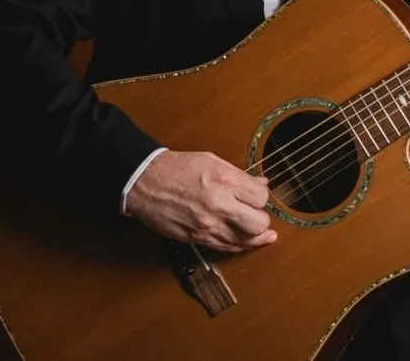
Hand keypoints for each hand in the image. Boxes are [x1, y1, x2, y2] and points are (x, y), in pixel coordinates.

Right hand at [126, 150, 277, 252]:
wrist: (146, 182)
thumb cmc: (177, 169)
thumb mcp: (213, 161)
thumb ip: (239, 176)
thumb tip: (260, 183)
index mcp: (225, 181)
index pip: (261, 197)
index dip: (263, 198)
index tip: (257, 196)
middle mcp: (219, 205)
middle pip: (259, 223)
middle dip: (262, 219)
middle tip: (258, 215)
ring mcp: (207, 225)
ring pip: (245, 241)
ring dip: (255, 237)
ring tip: (263, 234)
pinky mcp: (196, 238)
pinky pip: (226, 248)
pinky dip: (238, 245)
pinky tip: (245, 242)